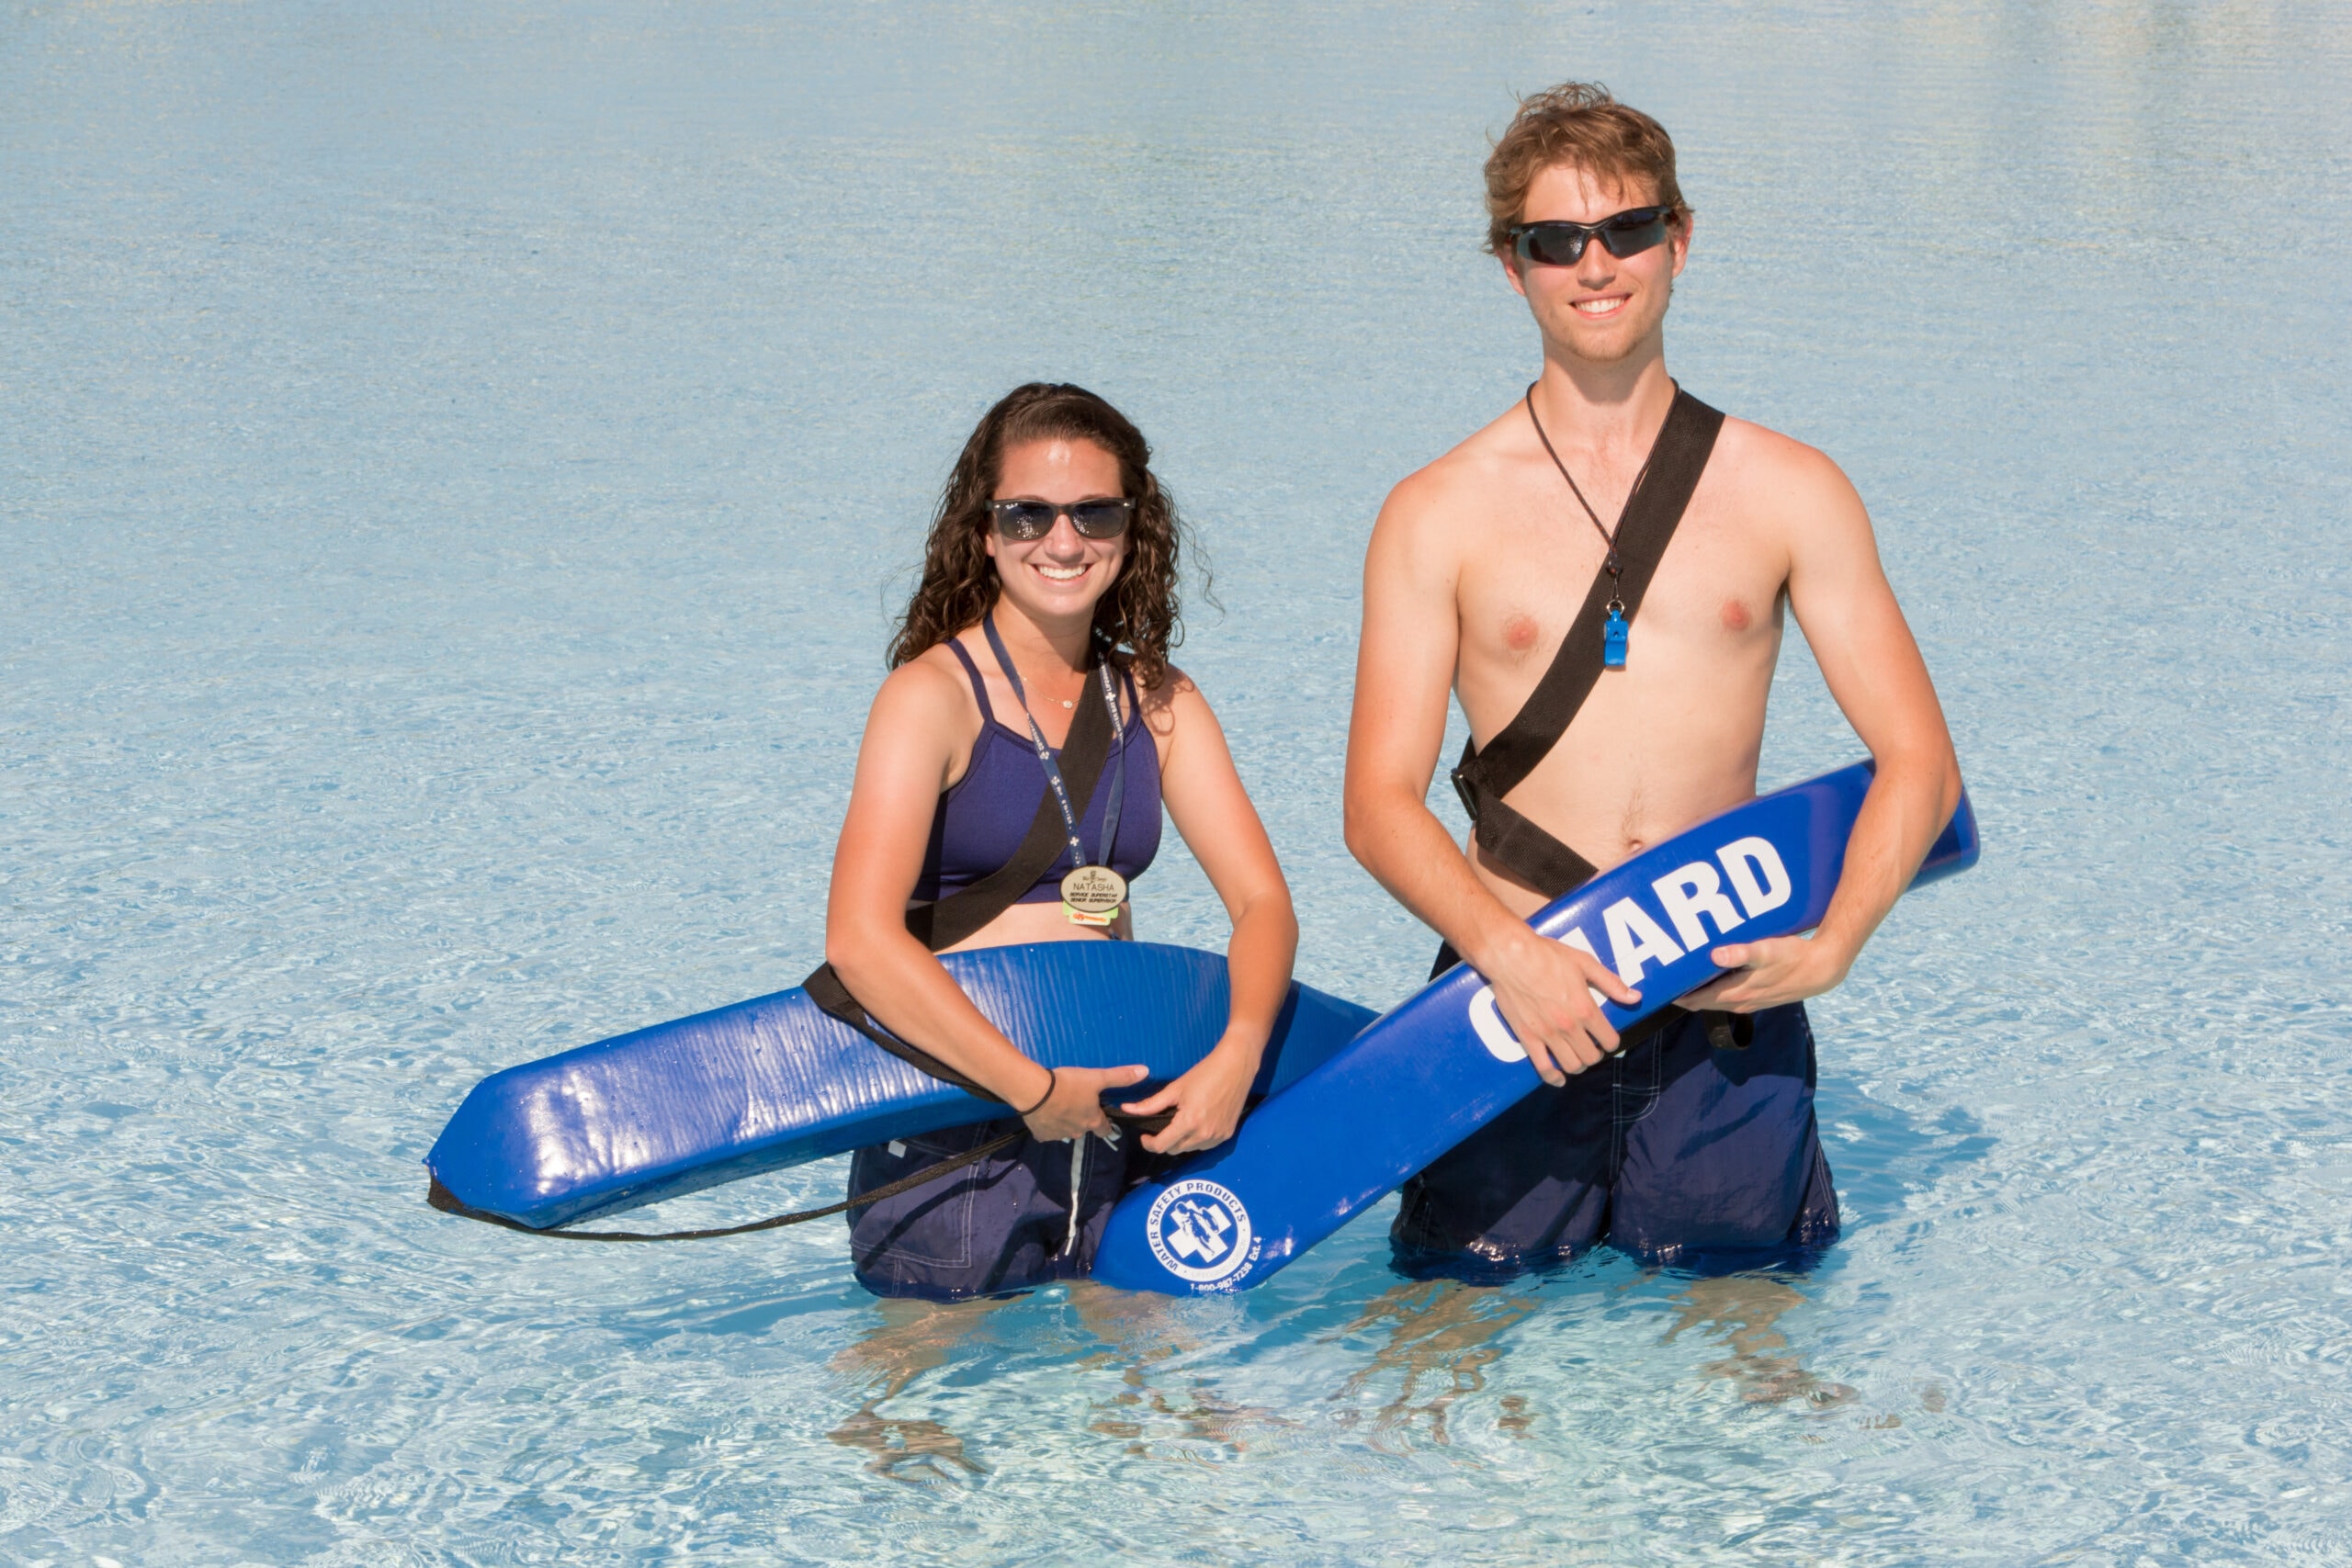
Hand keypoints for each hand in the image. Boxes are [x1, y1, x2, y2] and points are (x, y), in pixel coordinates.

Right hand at [1019, 1062, 1147, 1142]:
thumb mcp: (1097, 1077)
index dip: (1104, 1122)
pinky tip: (1043, 1112)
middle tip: (1075, 1103)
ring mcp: (1058, 1135)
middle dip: (1082, 1119)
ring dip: (1065, 1121)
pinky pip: (1047, 1132)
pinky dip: (1047, 1124)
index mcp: (1092, 1120)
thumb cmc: (1069, 1084)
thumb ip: (1120, 1077)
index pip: (1104, 1129)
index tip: (1101, 1114)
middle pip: (1084, 1129)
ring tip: (1058, 1105)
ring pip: (1065, 1130)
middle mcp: (1078, 1132)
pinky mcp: (1041, 1135)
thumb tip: (1146, 1072)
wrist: (1034, 1092)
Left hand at [1119, 1034, 1262, 1154]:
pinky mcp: (1227, 1135)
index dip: (1149, 1144)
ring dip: (1181, 1141)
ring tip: (1179, 1123)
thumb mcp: (1175, 1089)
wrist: (1236, 1066)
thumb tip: (1126, 1109)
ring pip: (1190, 1149)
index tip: (1144, 1136)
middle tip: (1161, 1126)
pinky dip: (1196, 1139)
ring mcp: (1217, 1137)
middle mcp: (1204, 1135)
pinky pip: (1205, 1145)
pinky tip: (1196, 1125)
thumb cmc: (1205, 1073)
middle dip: (1164, 1141)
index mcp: (1189, 1123)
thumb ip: (1150, 1104)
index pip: (1162, 1146)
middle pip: (1175, 1150)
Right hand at [1479, 926, 1639, 1085]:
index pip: (1609, 1040)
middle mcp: (1569, 1026)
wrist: (1510, 956)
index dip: (1611, 1041)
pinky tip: (1559, 1078)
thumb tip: (1635, 998)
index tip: (1606, 1038)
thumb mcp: (1585, 963)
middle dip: (1595, 1054)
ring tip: (1576, 1056)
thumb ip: (1611, 983)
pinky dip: (1553, 1078)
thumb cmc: (1546, 955)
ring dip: (1578, 1065)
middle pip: (1591, 1057)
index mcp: (1585, 1008)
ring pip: (1571, 1065)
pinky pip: (1542, 1067)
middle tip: (1591, 1046)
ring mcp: (1547, 1034)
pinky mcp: (1527, 1037)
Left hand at [1681, 934, 1850, 1011]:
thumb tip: (1714, 955)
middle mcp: (1737, 1003)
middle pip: (1699, 1001)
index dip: (1673, 993)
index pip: (1692, 1000)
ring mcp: (1746, 1002)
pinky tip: (1712, 972)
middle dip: (1681, 990)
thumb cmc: (1792, 959)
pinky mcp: (1755, 997)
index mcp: (1733, 994)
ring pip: (1712, 998)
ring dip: (1697, 989)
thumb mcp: (1766, 951)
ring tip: (1682, 972)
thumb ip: (1740, 953)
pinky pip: (1726, 995)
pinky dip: (1714, 987)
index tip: (1656, 983)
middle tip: (1664, 975)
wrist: (1820, 971)